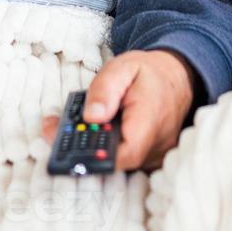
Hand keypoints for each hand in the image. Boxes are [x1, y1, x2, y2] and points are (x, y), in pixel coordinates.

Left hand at [40, 49, 194, 171]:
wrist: (177, 77)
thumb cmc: (148, 72)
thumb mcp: (122, 68)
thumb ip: (105, 89)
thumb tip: (91, 116)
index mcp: (150, 119)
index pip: (126, 154)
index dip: (97, 157)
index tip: (70, 146)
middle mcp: (157, 144)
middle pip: (117, 162)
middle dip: (82, 150)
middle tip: (54, 131)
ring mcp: (155, 155)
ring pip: (119, 163)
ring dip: (90, 149)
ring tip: (66, 128)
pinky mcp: (150, 159)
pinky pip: (124, 160)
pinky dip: (104, 150)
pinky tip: (88, 133)